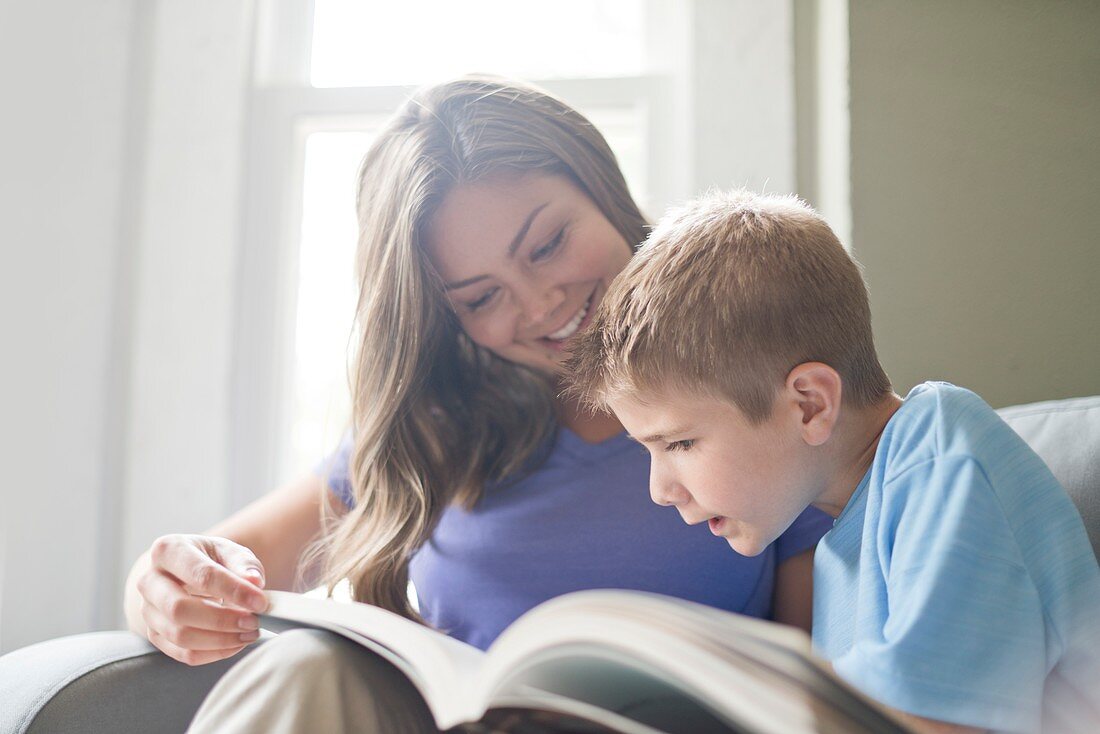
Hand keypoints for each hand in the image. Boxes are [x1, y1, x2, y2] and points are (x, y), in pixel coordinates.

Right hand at [135, 534, 268, 664]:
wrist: (188, 573)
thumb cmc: (212, 559)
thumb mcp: (230, 552)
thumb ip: (244, 565)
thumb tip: (254, 582)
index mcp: (168, 550)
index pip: (201, 574)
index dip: (233, 590)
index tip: (260, 601)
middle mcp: (149, 581)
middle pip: (179, 609)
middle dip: (222, 620)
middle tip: (254, 621)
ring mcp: (148, 611)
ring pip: (180, 635)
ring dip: (220, 640)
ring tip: (249, 633)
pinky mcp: (155, 635)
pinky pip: (183, 653)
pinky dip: (214, 653)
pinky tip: (236, 643)